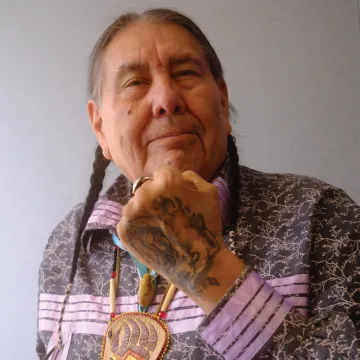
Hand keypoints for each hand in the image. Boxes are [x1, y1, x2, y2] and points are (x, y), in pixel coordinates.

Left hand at [117, 166, 244, 312]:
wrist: (195, 263)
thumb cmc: (205, 225)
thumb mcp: (209, 191)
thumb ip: (190, 176)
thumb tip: (177, 175)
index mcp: (164, 181)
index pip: (162, 173)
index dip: (172, 185)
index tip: (177, 199)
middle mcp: (142, 193)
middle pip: (146, 188)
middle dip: (156, 196)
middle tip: (168, 215)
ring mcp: (130, 213)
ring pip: (135, 204)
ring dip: (144, 211)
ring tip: (160, 227)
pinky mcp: (123, 231)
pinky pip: (129, 221)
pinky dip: (138, 226)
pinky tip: (151, 235)